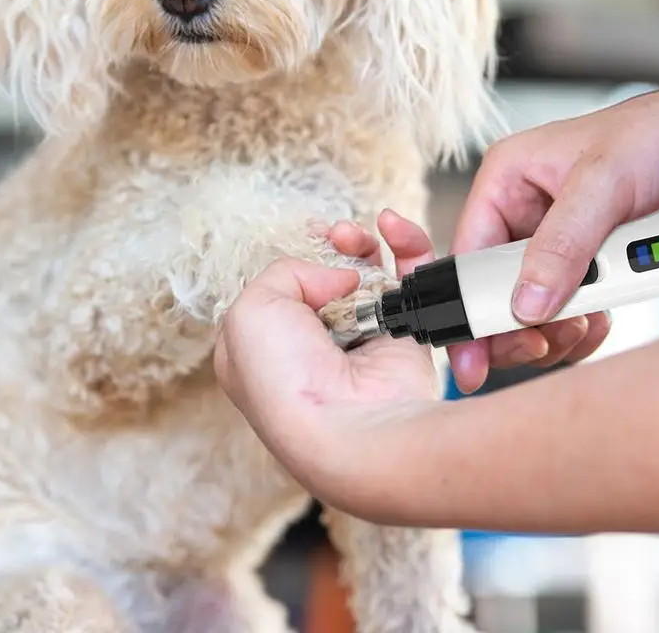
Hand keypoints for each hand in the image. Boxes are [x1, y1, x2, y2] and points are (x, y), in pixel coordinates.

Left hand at [214, 210, 440, 505]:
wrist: (352, 428)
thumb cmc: (286, 379)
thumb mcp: (251, 310)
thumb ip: (285, 271)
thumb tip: (338, 275)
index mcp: (264, 344)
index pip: (281, 287)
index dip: (297, 256)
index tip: (311, 233)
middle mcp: (312, 343)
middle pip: (326, 275)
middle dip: (332, 246)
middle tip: (336, 235)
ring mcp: (359, 339)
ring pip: (367, 273)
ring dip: (364, 244)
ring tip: (356, 236)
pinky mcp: (403, 337)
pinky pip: (408, 281)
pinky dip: (406, 249)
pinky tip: (392, 231)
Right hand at [448, 80, 658, 391]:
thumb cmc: (658, 137)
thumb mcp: (604, 184)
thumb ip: (563, 244)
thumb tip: (529, 300)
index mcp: (505, 182)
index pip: (468, 255)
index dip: (470, 306)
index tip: (477, 354)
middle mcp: (520, 215)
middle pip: (495, 291)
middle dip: (521, 323)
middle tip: (545, 341)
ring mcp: (551, 245)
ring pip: (532, 311)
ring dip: (559, 329)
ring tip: (588, 320)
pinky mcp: (582, 267)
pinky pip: (567, 314)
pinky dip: (583, 329)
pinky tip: (603, 319)